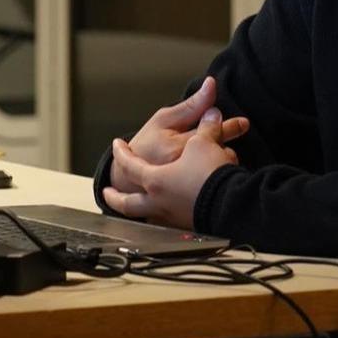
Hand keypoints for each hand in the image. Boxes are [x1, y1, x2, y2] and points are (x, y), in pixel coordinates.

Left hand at [101, 110, 238, 229]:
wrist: (230, 208)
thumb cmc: (208, 177)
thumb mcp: (202, 143)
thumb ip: (204, 126)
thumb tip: (211, 112)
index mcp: (156, 181)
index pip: (130, 165)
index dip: (122, 154)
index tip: (117, 146)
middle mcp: (159, 202)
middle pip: (128, 203)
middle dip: (116, 198)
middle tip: (107, 193)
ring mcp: (174, 218)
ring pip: (148, 216)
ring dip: (139, 211)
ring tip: (138, 208)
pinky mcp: (190, 225)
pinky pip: (171, 223)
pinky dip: (166, 219)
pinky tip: (171, 216)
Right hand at [107, 77, 249, 196]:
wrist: (128, 180)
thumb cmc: (146, 146)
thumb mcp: (163, 120)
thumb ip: (191, 106)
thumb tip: (211, 84)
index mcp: (177, 148)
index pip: (213, 132)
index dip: (231, 126)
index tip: (243, 123)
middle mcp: (184, 171)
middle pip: (222, 155)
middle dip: (228, 146)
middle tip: (238, 135)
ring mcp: (188, 189)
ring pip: (221, 173)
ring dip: (223, 163)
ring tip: (218, 158)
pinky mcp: (191, 202)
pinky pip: (216, 189)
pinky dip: (217, 180)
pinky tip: (212, 174)